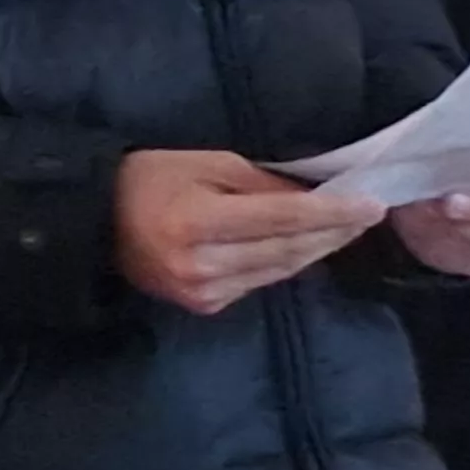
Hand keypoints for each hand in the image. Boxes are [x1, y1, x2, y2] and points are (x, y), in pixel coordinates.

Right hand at [115, 148, 383, 312]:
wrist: (96, 224)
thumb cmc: (150, 180)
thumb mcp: (207, 164)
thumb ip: (263, 184)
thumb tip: (315, 196)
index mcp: (198, 223)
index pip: (283, 219)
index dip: (332, 213)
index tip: (373, 205)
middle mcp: (201, 265)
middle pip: (288, 250)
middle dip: (335, 232)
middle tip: (370, 214)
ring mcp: (202, 292)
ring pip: (280, 270)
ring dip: (318, 249)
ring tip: (350, 227)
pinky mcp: (204, 306)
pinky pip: (259, 282)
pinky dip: (286, 263)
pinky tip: (306, 246)